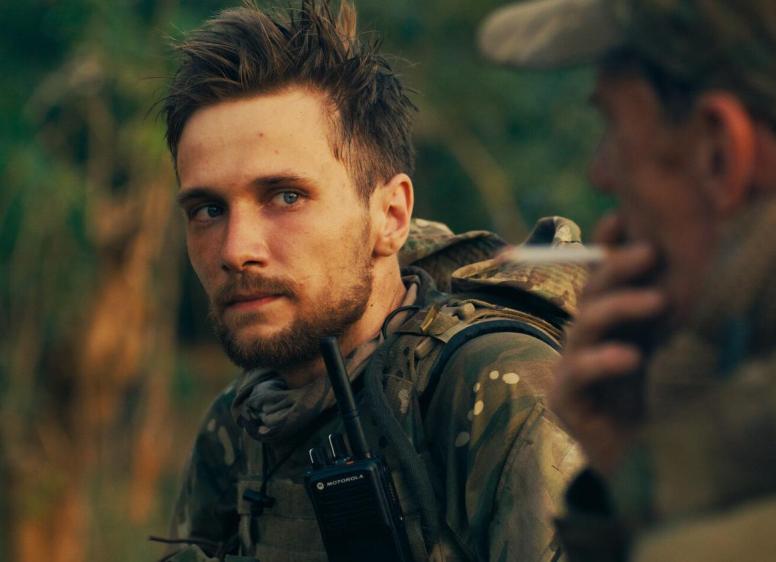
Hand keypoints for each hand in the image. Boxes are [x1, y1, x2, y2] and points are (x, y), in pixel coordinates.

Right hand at [550, 214, 665, 475]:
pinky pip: (579, 372)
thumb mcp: (645, 351)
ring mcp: (569, 364)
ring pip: (586, 323)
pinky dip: (604, 361)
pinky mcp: (565, 396)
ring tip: (656, 302)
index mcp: (603, 321)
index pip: (601, 274)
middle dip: (618, 267)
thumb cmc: (628, 403)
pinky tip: (630, 357)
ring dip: (619, 308)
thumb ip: (650, 318)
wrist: (609, 457)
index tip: (630, 222)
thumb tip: (673, 269)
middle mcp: (583, 336)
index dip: (610, 247)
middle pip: (591, 291)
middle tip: (651, 251)